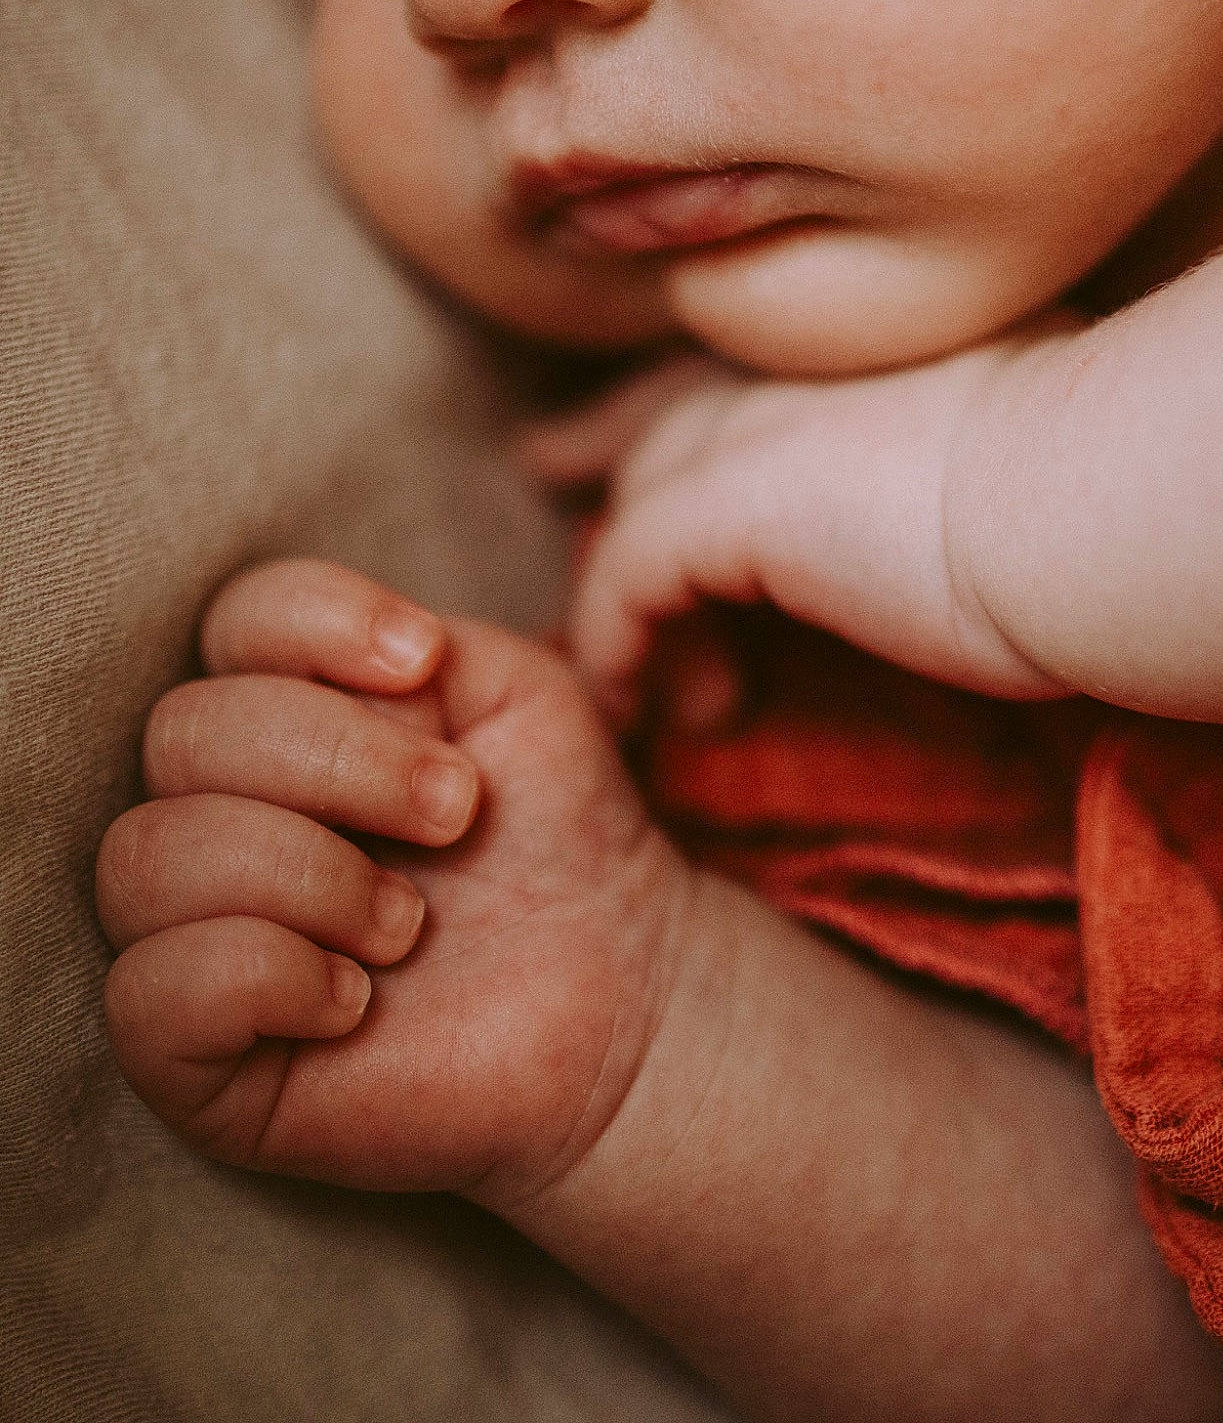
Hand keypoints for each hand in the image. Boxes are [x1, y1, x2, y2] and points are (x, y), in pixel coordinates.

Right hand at [97, 559, 696, 1202]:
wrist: (618, 1000)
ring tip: (408, 922)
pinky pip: (146, 993)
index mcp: (288, 713)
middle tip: (455, 813)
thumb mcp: (522, 702)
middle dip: (338, 761)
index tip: (426, 659)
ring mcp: (191, 936)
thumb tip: (344, 682)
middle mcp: (216, 812)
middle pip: (183, 732)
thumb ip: (431, 652)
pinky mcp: (191, 1062)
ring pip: (145, 857)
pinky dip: (261, 975)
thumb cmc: (560, 844)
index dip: (316, 620)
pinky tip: (352, 998)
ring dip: (307, 874)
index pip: (237, 623)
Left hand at [546, 334, 1074, 726]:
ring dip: (633, 588)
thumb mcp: (1048, 448)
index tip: (636, 420)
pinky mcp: (731, 505)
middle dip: (610, 446)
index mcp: (881, 350)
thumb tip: (996, 501)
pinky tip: (639, 709)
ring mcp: (763, 428)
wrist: (1107, 496)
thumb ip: (986, 452)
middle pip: (671, 413)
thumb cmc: (1118, 488)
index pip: (754, 363)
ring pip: (646, 496)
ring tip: (647, 684)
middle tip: (551, 471)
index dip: (692, 393)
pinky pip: (630, 578)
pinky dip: (621, 644)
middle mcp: (807, 371)